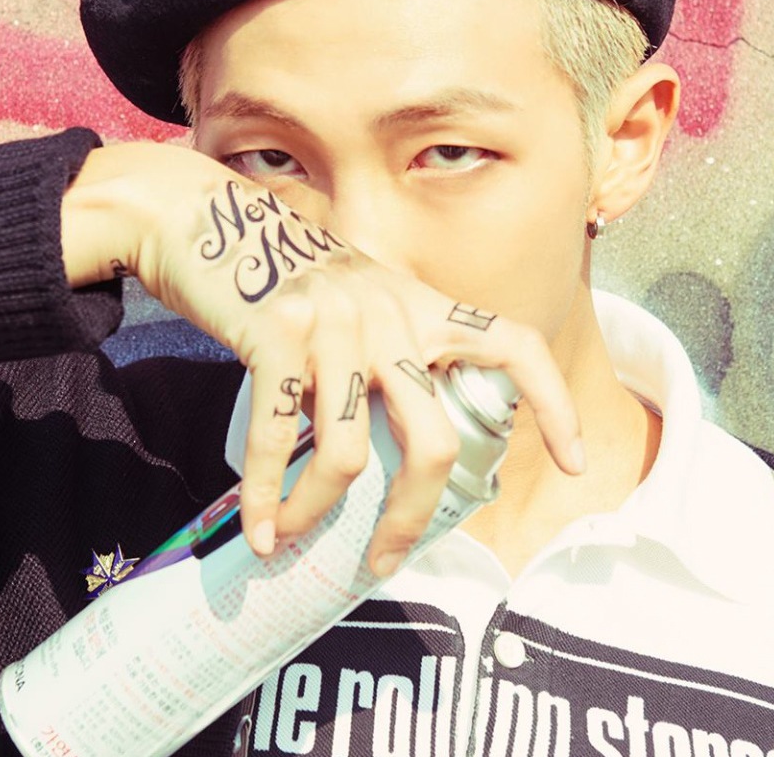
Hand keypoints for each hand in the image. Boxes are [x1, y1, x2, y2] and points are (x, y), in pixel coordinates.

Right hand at [62, 142, 583, 575]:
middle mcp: (388, 310)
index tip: (576, 462)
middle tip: (386, 557)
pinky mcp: (274, 333)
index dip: (552, 404)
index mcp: (421, 304)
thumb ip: (390, 348)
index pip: (512, 345)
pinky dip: (267, 493)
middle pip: (430, 437)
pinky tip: (261, 530)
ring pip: (348, 452)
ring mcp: (332, 323)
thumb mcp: (358, 298)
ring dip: (318, 512)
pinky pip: (279, 434)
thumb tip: (397, 440)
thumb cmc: (281, 277)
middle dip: (411, 513)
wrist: (197, 217)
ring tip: (296, 540)